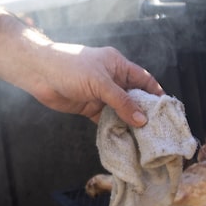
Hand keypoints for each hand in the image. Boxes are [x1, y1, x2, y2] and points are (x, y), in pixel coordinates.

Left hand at [22, 42, 164, 126]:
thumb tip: (142, 120)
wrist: (39, 73)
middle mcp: (112, 79)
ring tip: (143, 139)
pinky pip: (106, 119)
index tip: (166, 110)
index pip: (144, 79)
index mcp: (118, 65)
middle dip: (144, 112)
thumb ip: (122, 102)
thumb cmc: (70, 67)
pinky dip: (114, 128)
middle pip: (134, 97)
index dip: (155, 93)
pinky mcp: (89, 107)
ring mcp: (100, 94)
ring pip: (121, 110)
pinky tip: (124, 138)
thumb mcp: (100, 82)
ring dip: (129, 123)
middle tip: (157, 130)